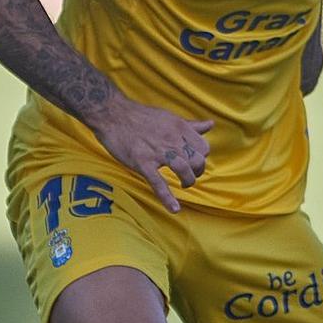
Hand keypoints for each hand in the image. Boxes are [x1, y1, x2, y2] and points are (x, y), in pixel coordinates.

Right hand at [89, 98, 213, 211]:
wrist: (112, 113)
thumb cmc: (140, 116)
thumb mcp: (169, 117)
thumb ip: (190, 125)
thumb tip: (210, 125)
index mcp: (179, 127)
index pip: (203, 147)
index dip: (202, 157)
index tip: (194, 161)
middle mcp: (172, 139)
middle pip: (197, 160)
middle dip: (197, 171)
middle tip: (190, 175)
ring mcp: (157, 152)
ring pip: (183, 169)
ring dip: (188, 181)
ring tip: (185, 184)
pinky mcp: (142, 162)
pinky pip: (158, 183)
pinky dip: (167, 198)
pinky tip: (174, 209)